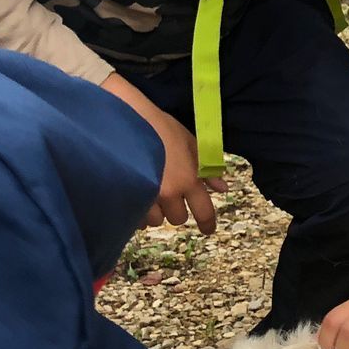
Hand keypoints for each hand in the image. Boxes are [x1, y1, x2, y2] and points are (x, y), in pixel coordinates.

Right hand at [102, 73, 224, 234]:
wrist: (125, 119)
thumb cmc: (159, 127)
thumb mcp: (190, 142)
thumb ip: (207, 168)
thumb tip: (223, 188)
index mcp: (188, 179)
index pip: (204, 212)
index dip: (208, 223)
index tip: (208, 230)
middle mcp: (169, 193)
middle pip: (178, 218)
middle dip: (176, 210)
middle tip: (170, 194)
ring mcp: (145, 197)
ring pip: (156, 220)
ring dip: (156, 211)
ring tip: (151, 191)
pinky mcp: (125, 197)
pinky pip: (135, 217)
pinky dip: (138, 210)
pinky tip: (136, 195)